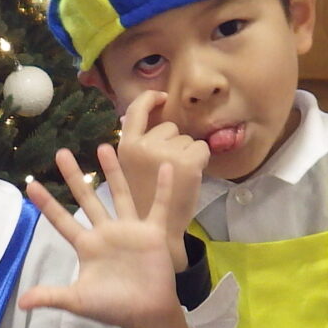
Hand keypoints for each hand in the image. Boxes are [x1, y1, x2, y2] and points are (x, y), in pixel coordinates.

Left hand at [19, 146, 185, 327]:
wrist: (146, 315)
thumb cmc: (112, 308)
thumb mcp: (78, 301)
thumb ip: (51, 296)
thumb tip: (21, 303)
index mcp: (87, 246)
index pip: (61, 220)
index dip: (47, 204)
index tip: (30, 184)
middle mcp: (106, 232)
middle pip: (87, 199)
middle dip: (73, 176)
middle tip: (61, 153)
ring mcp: (130, 230)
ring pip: (119, 195)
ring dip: (113, 172)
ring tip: (103, 147)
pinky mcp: (153, 233)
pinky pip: (158, 206)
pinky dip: (162, 188)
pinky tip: (164, 167)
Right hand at [113, 91, 209, 270]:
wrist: (160, 230)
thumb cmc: (145, 202)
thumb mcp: (129, 169)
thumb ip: (133, 145)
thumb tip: (135, 117)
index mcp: (126, 147)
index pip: (137, 108)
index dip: (151, 98)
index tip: (162, 97)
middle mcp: (144, 145)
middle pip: (169, 127)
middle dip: (173, 142)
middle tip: (167, 168)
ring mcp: (166, 153)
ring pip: (186, 138)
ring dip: (186, 153)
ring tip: (177, 177)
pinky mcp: (187, 162)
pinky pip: (202, 148)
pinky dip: (201, 161)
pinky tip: (191, 176)